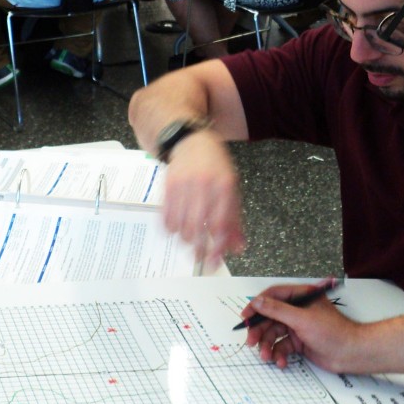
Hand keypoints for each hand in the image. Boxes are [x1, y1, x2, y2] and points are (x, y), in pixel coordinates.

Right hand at [161, 130, 245, 265]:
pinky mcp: (168, 185)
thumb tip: (238, 248)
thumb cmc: (215, 168)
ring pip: (181, 224)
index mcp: (225, 187)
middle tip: (198, 258)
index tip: (215, 262)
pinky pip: (166, 215)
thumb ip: (235, 220)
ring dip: (184, 239)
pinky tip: (174, 230)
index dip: (217, 246)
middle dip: (198, 248)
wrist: (191, 142)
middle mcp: (205, 186)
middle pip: (199, 227)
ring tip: (188, 241)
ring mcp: (185, 185)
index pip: (221, 223)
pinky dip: (170, 228)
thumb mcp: (232, 189)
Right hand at [242, 281, 360, 369]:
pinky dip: (279, 354)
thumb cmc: (333, 332)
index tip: (245, 317)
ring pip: (274, 334)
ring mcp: (298, 326)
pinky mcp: (299, 342)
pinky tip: (282, 362)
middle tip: (251, 342)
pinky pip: (282, 346)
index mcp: (301, 296)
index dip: (257, 305)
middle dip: (260, 331)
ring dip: (268, 346)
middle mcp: (298, 310)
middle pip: (270, 317)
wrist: (349, 354)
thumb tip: (257, 301)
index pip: (273, 296)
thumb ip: (277, 310)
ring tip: (267, 357)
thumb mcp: (302, 319)